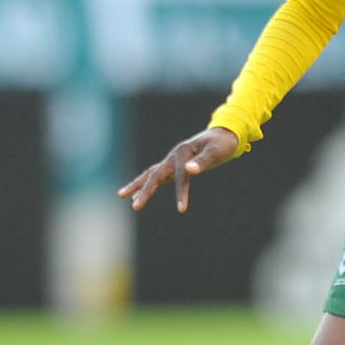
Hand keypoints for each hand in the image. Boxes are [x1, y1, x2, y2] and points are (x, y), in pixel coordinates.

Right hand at [118, 127, 240, 212]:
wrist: (223, 135)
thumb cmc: (222, 144)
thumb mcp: (216, 152)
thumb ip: (203, 161)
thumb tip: (190, 170)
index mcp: (183, 152)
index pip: (180, 176)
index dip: (181, 193)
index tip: (182, 210)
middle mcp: (173, 156)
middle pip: (156, 175)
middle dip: (145, 191)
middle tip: (135, 207)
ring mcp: (171, 160)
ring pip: (151, 174)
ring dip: (138, 186)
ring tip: (122, 195)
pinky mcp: (172, 165)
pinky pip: (156, 176)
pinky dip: (146, 184)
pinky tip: (137, 195)